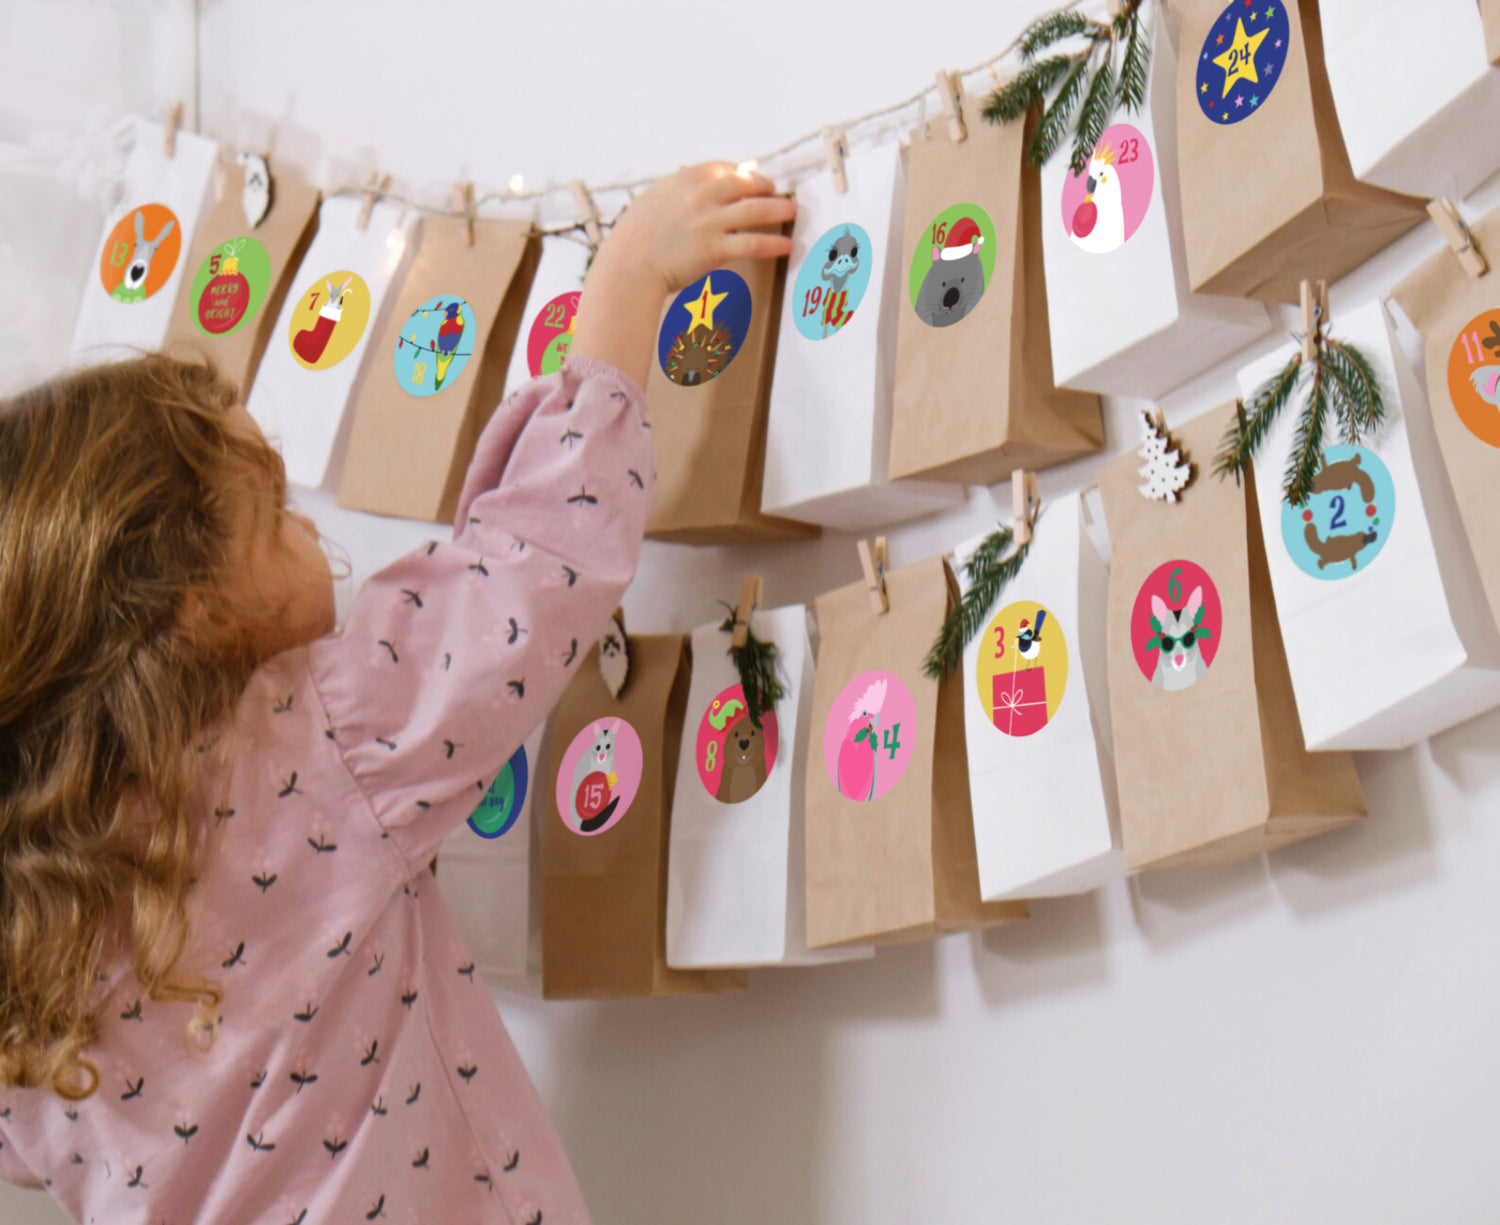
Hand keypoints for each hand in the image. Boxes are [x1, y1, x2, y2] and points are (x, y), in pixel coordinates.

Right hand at [594, 161, 795, 297]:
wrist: (628, 264)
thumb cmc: (635, 237)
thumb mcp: (653, 201)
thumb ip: (677, 192)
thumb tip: (693, 186)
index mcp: (685, 180)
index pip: (724, 169)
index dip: (743, 173)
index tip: (751, 178)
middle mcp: (701, 196)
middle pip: (746, 184)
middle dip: (766, 187)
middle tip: (777, 193)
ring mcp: (710, 222)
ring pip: (756, 210)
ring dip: (779, 209)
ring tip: (793, 210)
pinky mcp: (715, 249)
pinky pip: (753, 243)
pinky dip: (773, 243)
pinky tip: (787, 245)